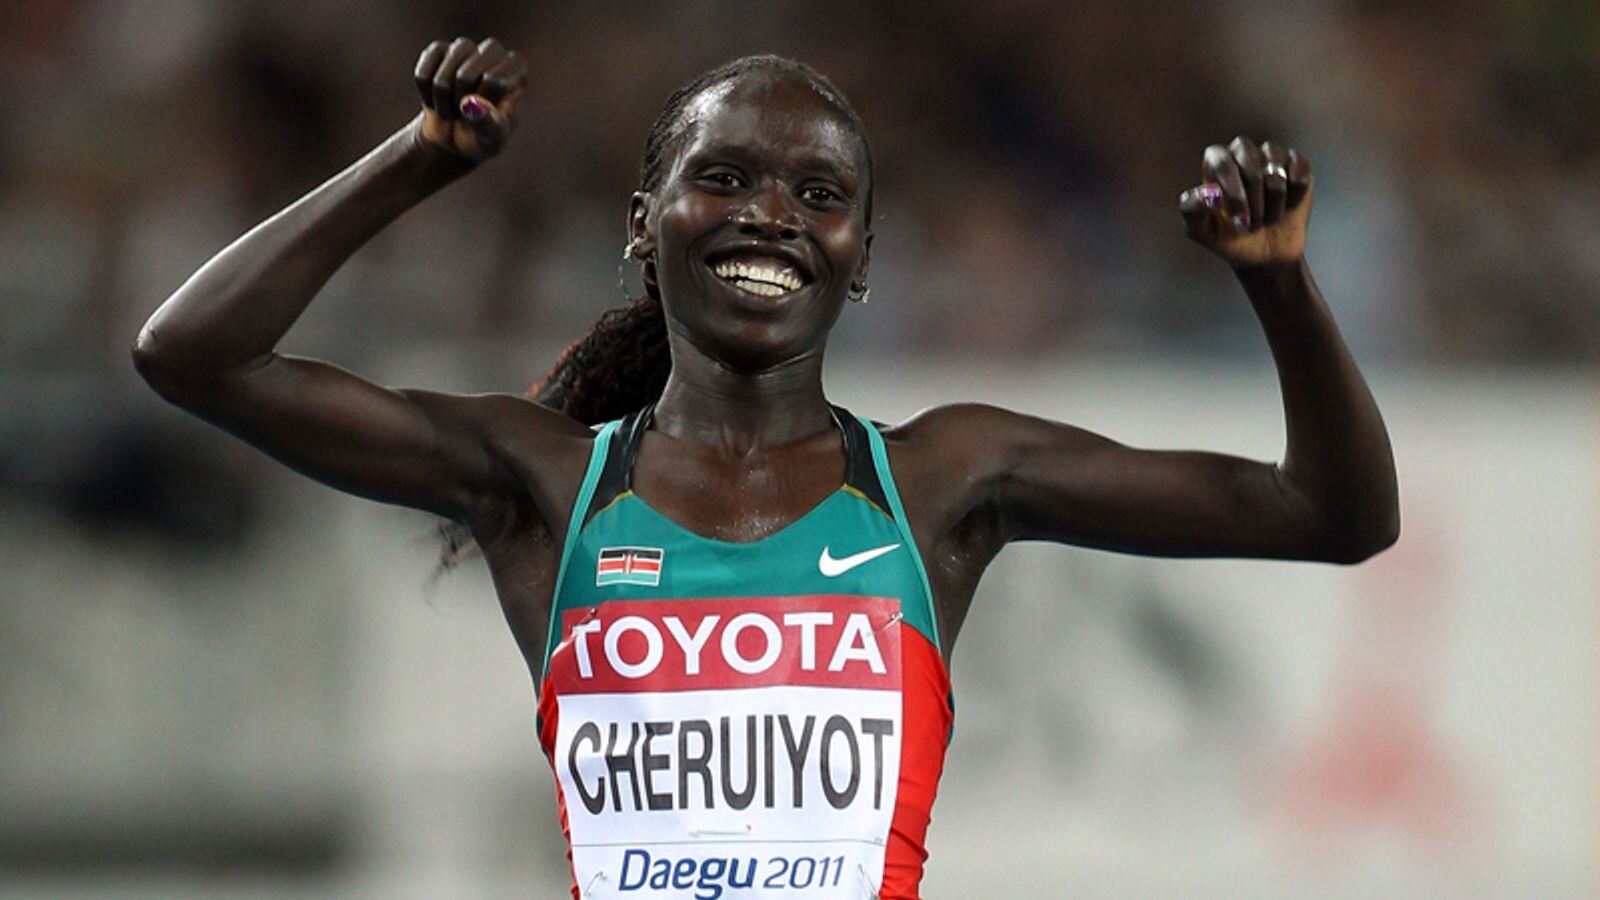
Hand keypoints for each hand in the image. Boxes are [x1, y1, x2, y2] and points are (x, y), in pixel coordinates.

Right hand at [412, 37, 525, 161]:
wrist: (457, 136)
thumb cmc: (484, 135)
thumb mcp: (493, 138)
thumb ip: (488, 124)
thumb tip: (469, 104)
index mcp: (516, 67)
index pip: (493, 81)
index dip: (484, 104)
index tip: (489, 113)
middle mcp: (493, 51)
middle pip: (464, 76)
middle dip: (460, 103)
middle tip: (467, 114)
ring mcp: (465, 47)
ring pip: (442, 76)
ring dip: (443, 102)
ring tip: (453, 109)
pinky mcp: (438, 49)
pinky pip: (422, 74)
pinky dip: (425, 95)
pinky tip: (436, 98)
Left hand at [1180, 136, 1312, 268]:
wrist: (1264, 256)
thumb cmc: (1228, 239)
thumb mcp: (1201, 231)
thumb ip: (1192, 211)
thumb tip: (1210, 193)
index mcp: (1216, 163)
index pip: (1221, 161)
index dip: (1232, 190)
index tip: (1238, 218)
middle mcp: (1243, 153)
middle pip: (1250, 161)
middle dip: (1253, 198)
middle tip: (1251, 223)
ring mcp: (1272, 157)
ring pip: (1276, 170)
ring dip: (1273, 203)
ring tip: (1267, 218)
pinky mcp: (1297, 166)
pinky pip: (1299, 174)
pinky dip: (1294, 197)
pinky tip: (1287, 207)